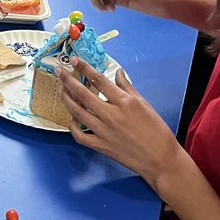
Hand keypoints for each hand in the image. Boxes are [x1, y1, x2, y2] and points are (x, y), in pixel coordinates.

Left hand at [57, 58, 185, 191]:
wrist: (160, 158)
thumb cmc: (156, 130)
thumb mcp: (144, 104)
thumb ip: (127, 87)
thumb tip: (118, 72)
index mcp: (124, 102)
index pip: (99, 80)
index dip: (85, 68)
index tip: (75, 60)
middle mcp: (111, 115)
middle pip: (83, 94)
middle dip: (68, 80)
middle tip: (59, 71)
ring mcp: (104, 131)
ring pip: (77, 112)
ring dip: (66, 99)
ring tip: (61, 90)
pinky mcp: (101, 146)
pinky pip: (80, 135)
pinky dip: (72, 126)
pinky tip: (71, 118)